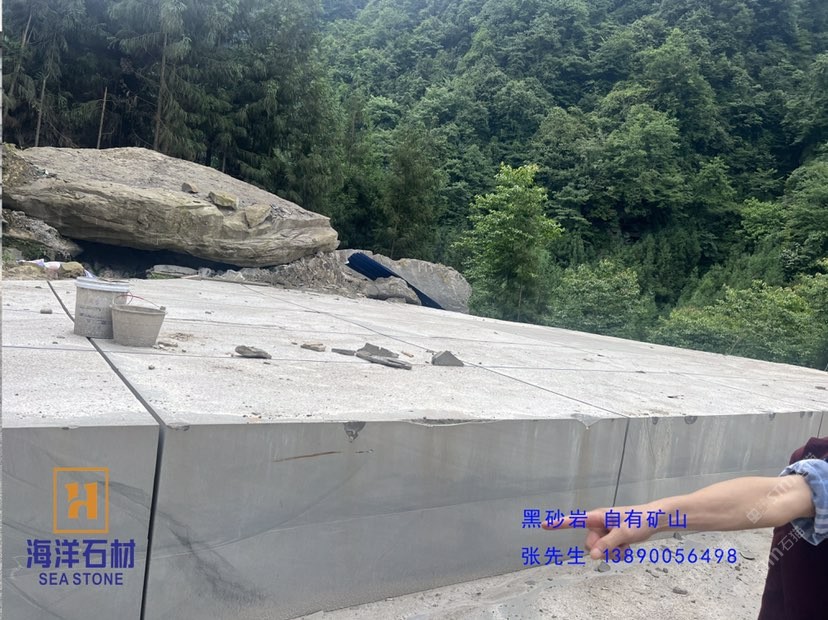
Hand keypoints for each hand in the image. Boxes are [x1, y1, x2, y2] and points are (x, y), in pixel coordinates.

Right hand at [542, 506, 660, 559]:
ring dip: (612, 552)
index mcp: (597, 517)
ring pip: (599, 550)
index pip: (574, 521)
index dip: (559, 523)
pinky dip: (617, 553)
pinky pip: (608, 552)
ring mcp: (605, 532)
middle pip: (589, 543)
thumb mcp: (622, 534)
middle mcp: (598, 524)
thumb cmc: (638, 520)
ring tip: (625, 545)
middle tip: (617, 544)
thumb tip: (591, 556)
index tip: (544, 525)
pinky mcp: (612, 538)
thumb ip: (606, 545)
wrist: (654, 520)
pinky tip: (627, 547)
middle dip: (601, 548)